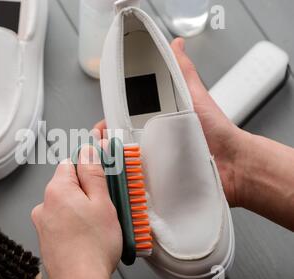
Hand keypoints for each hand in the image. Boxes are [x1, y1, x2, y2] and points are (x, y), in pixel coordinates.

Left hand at [32, 146, 121, 278]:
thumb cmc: (92, 249)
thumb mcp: (102, 203)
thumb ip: (93, 173)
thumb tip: (88, 151)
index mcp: (56, 190)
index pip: (72, 162)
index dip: (89, 161)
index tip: (101, 162)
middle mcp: (44, 205)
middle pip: (69, 184)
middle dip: (88, 190)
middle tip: (107, 202)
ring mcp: (44, 224)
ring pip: (67, 204)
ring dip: (82, 208)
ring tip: (100, 225)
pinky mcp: (47, 240)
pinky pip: (63, 222)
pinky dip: (75, 224)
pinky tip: (89, 236)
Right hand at [95, 38, 248, 206]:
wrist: (232, 163)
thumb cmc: (215, 130)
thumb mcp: (194, 95)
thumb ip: (182, 70)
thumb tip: (176, 45)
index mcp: (156, 118)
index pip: (123, 117)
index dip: (108, 119)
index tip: (102, 123)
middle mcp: (151, 139)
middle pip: (117, 140)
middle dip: (104, 141)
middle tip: (103, 142)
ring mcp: (152, 159)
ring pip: (122, 159)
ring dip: (112, 160)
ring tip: (110, 160)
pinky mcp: (157, 178)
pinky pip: (135, 178)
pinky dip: (125, 178)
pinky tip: (121, 176)